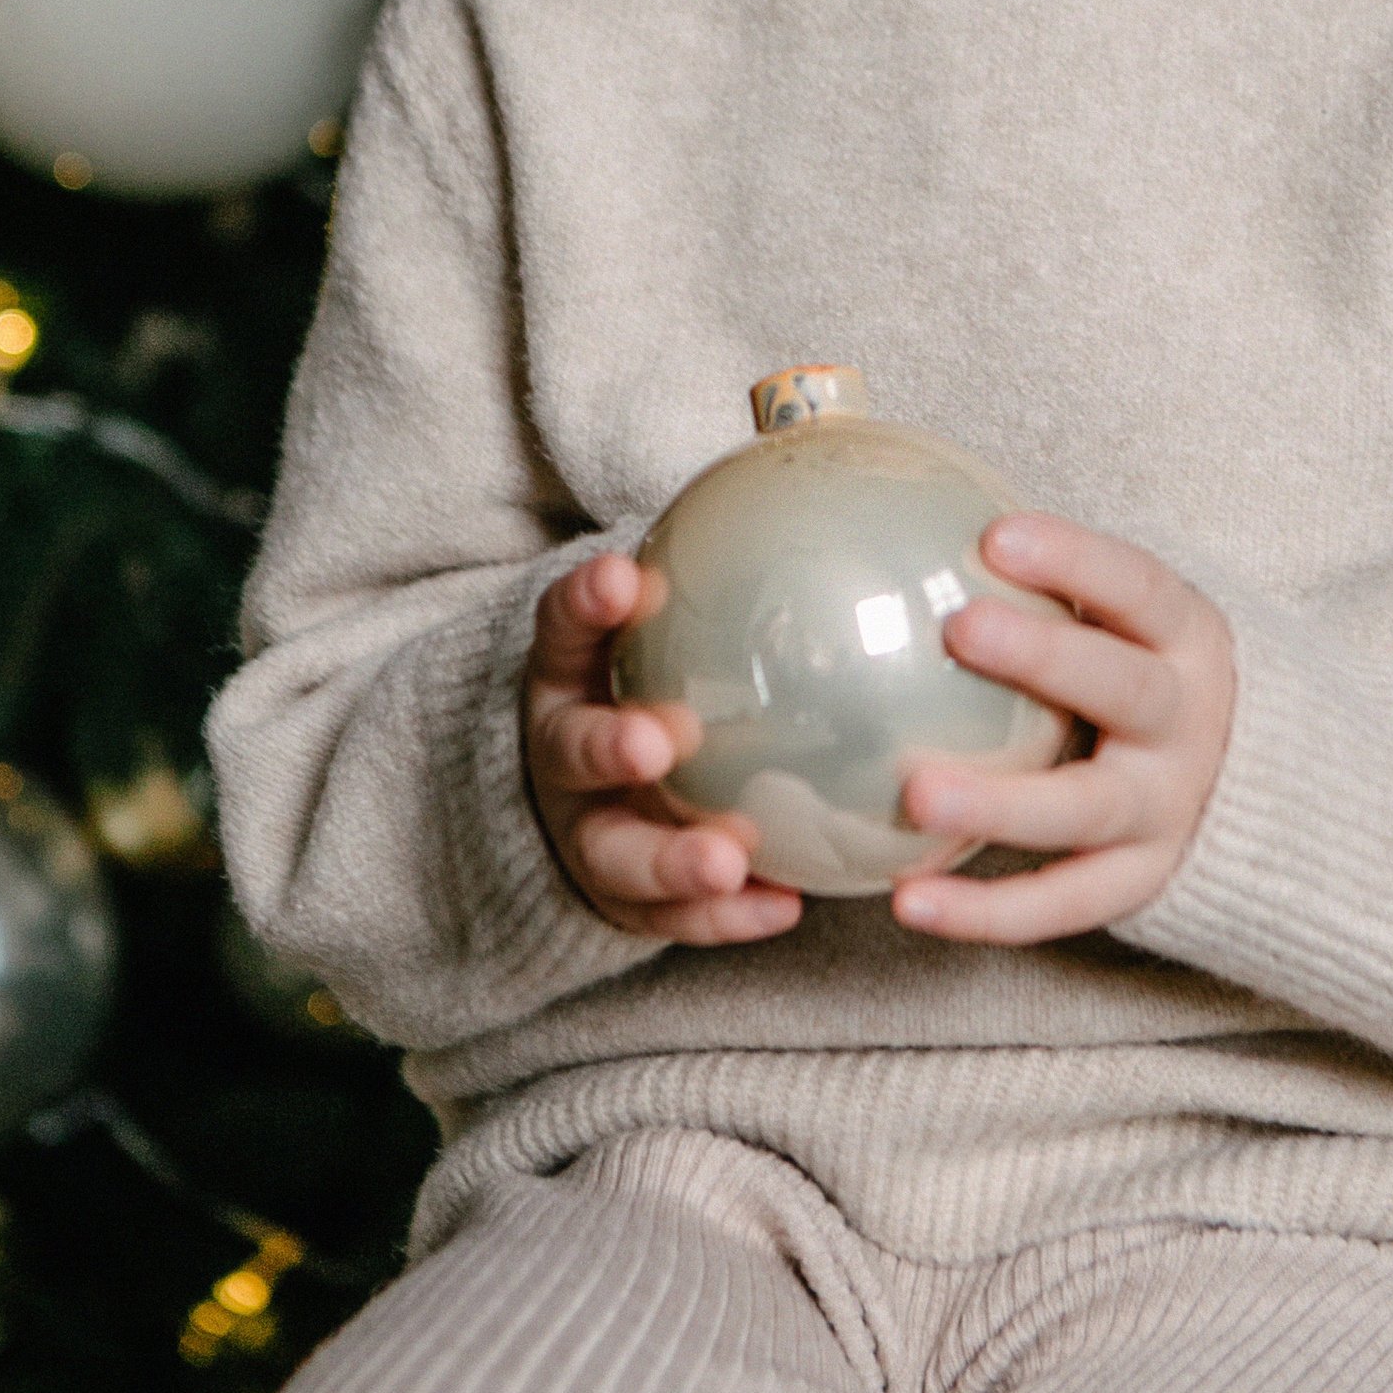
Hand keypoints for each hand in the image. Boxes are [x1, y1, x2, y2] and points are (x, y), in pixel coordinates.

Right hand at [522, 554, 802, 945]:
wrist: (602, 795)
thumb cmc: (661, 685)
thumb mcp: (670, 633)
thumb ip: (723, 578)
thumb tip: (827, 472)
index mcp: (569, 676)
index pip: (565, 628)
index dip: (587, 603)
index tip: (625, 578)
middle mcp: (565, 754)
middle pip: (572, 751)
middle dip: (609, 746)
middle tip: (655, 744)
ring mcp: (586, 832)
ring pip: (614, 852)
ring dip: (669, 857)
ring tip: (726, 858)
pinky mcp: (620, 902)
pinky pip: (668, 920)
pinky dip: (722, 917)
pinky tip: (784, 905)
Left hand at [891, 517, 1235, 943]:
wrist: (1257, 787)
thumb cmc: (1145, 674)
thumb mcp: (1130, 623)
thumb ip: (1051, 584)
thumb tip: (906, 520)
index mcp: (1188, 640)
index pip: (1138, 588)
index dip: (1075, 560)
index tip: (996, 536)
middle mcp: (1188, 723)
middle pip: (1124, 689)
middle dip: (1045, 658)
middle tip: (959, 629)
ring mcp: (1169, 809)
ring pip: (1087, 809)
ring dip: (1001, 803)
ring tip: (917, 796)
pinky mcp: (1142, 881)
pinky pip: (1063, 902)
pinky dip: (986, 910)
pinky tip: (907, 899)